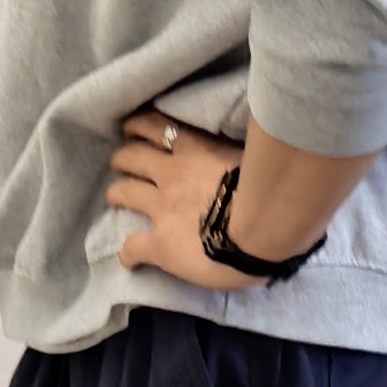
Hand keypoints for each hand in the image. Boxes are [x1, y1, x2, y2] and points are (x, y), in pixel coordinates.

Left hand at [106, 111, 257, 289]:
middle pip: (132, 157)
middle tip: (121, 163)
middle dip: (123, 159)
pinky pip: (132, 248)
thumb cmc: (271, 189)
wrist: (264, 227)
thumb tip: (248, 152)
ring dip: (116, 193)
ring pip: (123, 192)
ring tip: (115, 196)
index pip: (159, 127)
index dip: (140, 127)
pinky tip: (128, 259)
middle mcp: (171, 174)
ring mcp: (161, 209)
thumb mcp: (253, 155)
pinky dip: (128, 252)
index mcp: (196, 150)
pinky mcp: (159, 244)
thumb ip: (237, 153)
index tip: (131, 128)